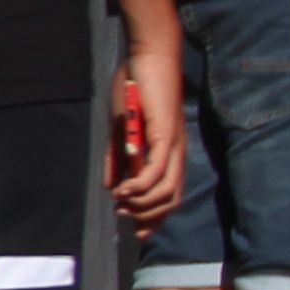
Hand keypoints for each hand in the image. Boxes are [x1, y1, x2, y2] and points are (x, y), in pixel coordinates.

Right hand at [109, 38, 184, 228]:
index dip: (155, 217)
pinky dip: (140, 185)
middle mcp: (177, 153)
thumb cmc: (137, 89)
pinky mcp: (166, 134)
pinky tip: (123, 190)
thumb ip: (118, 158)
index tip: (136, 231)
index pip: (170, 195)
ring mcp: (174, 145)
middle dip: (149, 218)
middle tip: (126, 220)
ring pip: (166, 190)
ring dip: (142, 204)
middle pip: (172, 199)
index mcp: (170, 152)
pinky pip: (157, 170)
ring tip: (121, 204)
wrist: (148, 58)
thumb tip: (111, 186)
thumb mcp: (121, 129)